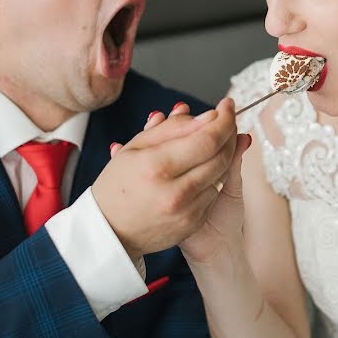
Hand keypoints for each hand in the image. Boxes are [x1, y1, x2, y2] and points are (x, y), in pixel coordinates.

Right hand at [92, 98, 240, 259]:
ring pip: (221, 173)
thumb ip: (173, 128)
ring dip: (225, 152)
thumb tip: (209, 116)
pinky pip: (214, 192)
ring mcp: (186, 211)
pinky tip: (205, 164)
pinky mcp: (193, 223)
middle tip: (227, 118)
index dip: (224, 119)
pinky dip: (214, 174)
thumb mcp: (136, 147)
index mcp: (157, 167)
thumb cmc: (117, 184)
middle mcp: (175, 192)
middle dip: (229, 132)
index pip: (207, 138)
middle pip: (220, 155)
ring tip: (218, 137)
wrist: (109, 232)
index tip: (227, 105)